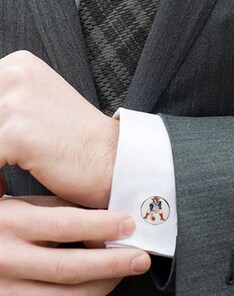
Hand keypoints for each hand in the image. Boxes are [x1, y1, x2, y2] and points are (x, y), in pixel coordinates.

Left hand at [0, 50, 117, 207]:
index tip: (2, 152)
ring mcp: (16, 102)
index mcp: (19, 66)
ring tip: (3, 178)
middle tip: (2, 166)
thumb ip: (10, 105)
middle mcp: (15, 74)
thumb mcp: (42, 110)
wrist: (118, 162)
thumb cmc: (83, 146)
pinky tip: (5, 186)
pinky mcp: (18, 133)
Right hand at [0, 195, 150, 295]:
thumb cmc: (1, 224)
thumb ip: (62, 210)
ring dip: (104, 287)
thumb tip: (106, 219)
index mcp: (11, 225)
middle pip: (70, 269)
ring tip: (121, 273)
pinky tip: (98, 292)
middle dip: (114, 264)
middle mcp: (5, 262)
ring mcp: (4, 295)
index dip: (103, 226)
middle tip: (139, 258)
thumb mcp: (25, 206)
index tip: (128, 225)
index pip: (65, 226)